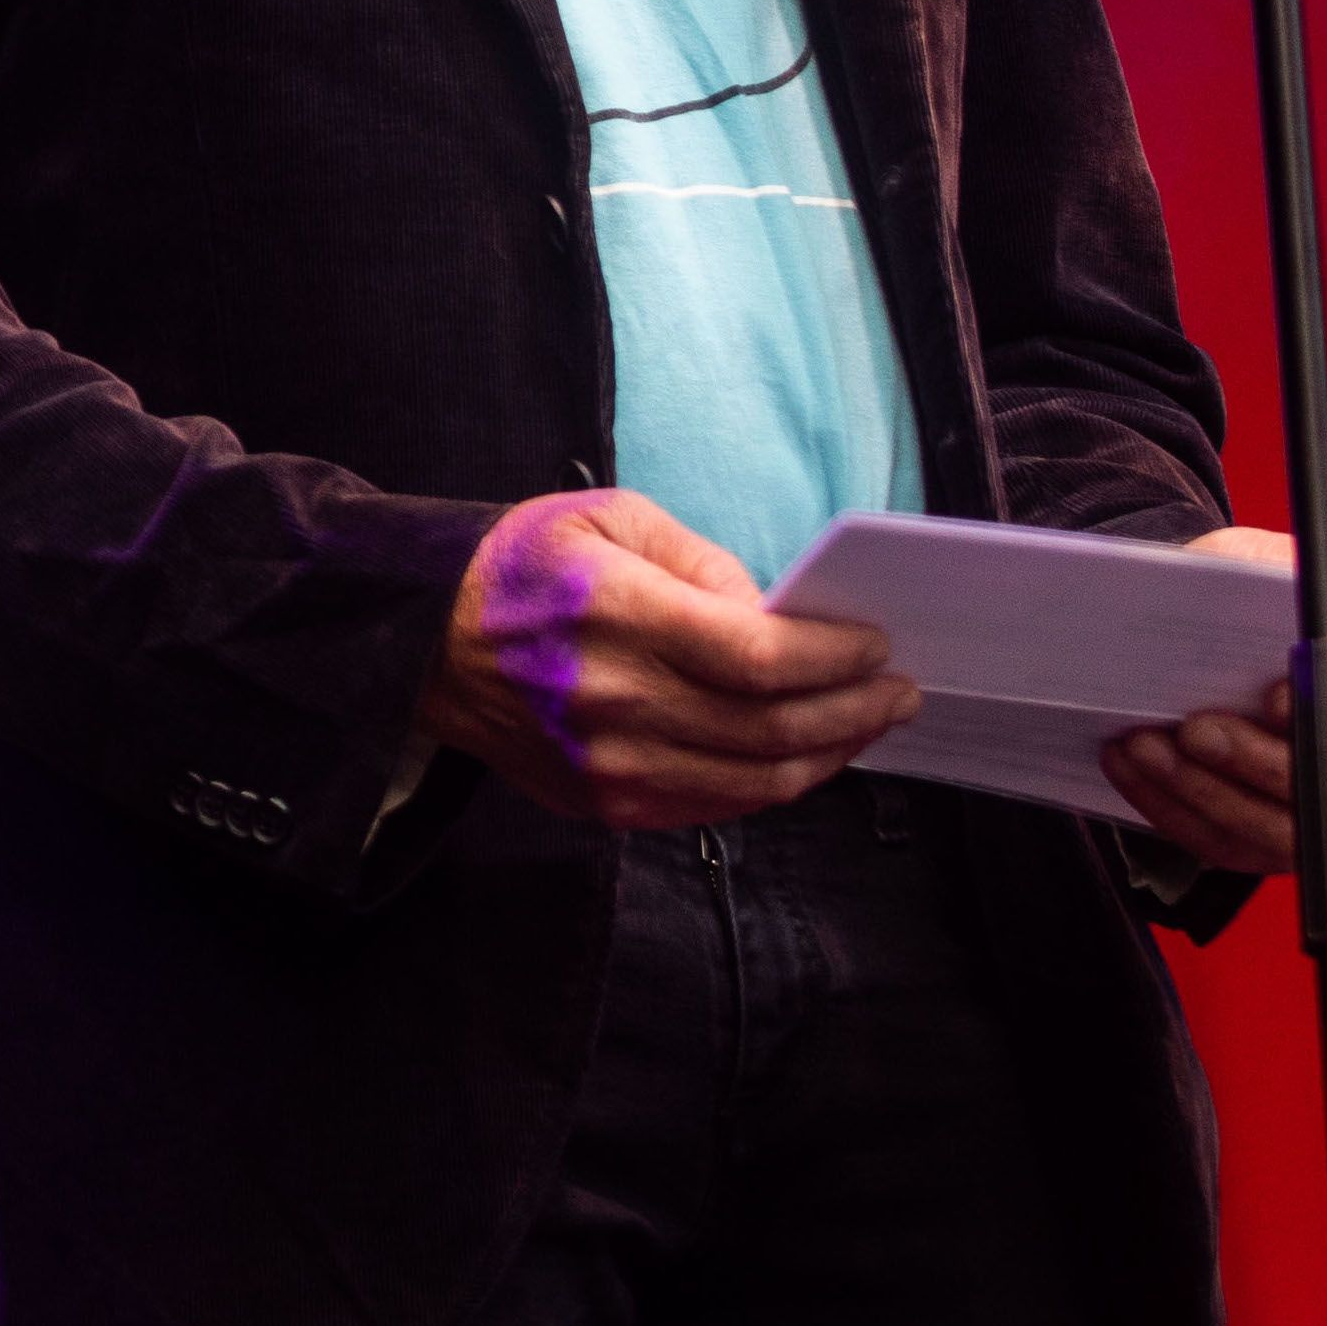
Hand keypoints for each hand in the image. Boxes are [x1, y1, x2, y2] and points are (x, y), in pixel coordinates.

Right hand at [418, 490, 921, 830]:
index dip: (831, 659)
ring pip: (750, 782)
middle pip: (767, 729)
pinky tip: (804, 758)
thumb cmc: (526, 566)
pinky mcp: (602, 805)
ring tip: (868, 726)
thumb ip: (702, 565)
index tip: (875, 646)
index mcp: (617, 614)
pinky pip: (711, 808)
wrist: (428, 642)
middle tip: (898, 692)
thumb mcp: (611, 517)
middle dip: (851, 713)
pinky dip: (771, 787)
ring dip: (826, 759)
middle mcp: (614, 701)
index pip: (755, 657)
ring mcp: (607, 765)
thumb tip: (775, 618)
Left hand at [1101, 523, 1326, 875]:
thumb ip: (1275, 571)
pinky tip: (1129, 762)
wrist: (1214, 630)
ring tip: (1141, 743)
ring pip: (1275, 831)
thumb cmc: (1256, 591)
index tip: (1274, 696)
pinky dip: (1169, 803)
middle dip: (1251, 759)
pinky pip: (1224, 841)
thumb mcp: (1267, 560)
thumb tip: (1263, 588)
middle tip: (1191, 726)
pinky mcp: (1271, 837)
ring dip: (1199, 789)